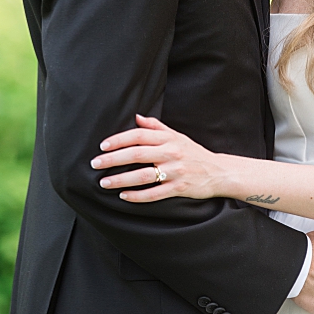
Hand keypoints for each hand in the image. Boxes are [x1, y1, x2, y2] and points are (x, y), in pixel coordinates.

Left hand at [92, 114, 226, 201]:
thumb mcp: (178, 136)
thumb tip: (136, 117)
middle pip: (137, 154)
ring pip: (143, 176)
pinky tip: (124, 196)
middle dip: (113, 159)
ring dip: (121, 179)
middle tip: (95, 164)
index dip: (119, 140)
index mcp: (169, 139)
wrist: (219, 172)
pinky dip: (137, 196)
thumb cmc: (194, 153)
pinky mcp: (179, 188)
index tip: (102, 146)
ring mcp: (176, 171)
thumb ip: (156, 127)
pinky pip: (154, 193)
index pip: (139, 135)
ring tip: (104, 183)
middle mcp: (172, 153)